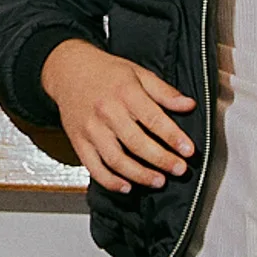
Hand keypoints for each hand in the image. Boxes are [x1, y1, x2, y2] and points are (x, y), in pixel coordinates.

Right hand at [41, 38, 196, 193]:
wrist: (67, 69)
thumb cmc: (105, 72)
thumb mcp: (138, 73)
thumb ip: (164, 91)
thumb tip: (188, 105)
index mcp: (124, 92)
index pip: (153, 119)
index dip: (173, 137)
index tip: (189, 150)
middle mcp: (106, 111)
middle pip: (136, 143)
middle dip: (161, 159)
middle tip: (179, 169)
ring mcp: (91, 128)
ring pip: (116, 159)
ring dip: (139, 175)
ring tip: (158, 181)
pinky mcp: (78, 141)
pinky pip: (94, 167)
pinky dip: (110, 181)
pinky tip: (127, 187)